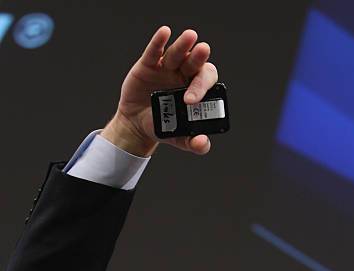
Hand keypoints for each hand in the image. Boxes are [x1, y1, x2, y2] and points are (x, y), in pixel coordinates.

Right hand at [101, 26, 217, 156]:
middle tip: (203, 51)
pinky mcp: (149, 65)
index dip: (201, 87)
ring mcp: (167, 68)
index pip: (205, 82)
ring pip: (178, 53)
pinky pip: (155, 51)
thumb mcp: (180, 139)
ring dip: (184, 45)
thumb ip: (194, 144)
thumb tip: (202, 143)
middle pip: (195, 63)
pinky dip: (159, 41)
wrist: (138, 126)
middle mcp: (184, 76)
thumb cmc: (163, 128)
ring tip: (190, 37)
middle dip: (199, 58)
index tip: (190, 101)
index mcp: (196, 90)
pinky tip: (164, 32)